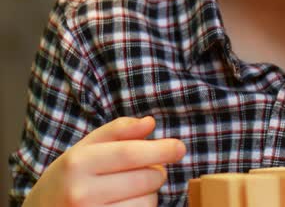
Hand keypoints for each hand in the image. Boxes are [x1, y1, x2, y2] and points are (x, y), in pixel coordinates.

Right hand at [23, 116, 185, 206]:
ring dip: (149, 193)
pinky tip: (124, 204)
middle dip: (155, 170)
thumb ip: (117, 131)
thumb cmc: (68, 178)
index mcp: (77, 163)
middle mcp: (81, 193)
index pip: (130, 154)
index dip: (160, 149)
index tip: (180, 147)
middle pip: (146, 177)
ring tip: (127, 191)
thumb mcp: (83, 149)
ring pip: (149, 201)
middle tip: (142, 170)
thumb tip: (150, 123)